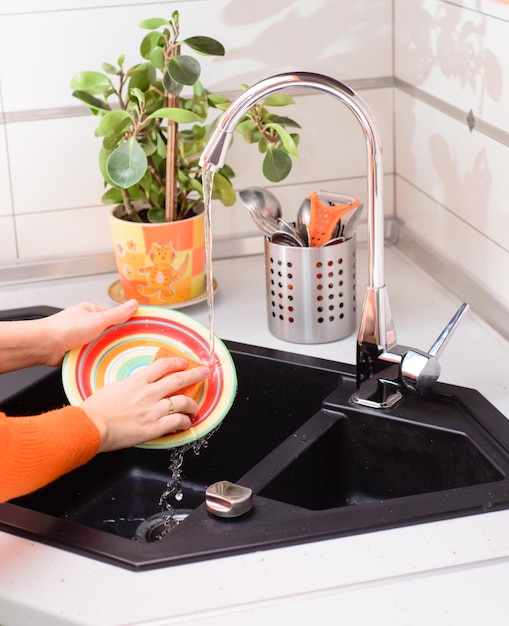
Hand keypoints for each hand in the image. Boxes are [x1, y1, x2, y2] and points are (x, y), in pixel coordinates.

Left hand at [0, 299, 138, 373]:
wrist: (44, 346)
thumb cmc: (65, 328)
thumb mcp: (97, 319)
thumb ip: (117, 314)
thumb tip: (134, 304)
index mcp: (91, 311)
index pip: (115, 316)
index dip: (127, 323)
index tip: (139, 329)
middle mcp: (86, 324)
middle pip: (109, 332)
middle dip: (115, 340)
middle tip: (127, 346)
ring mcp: (82, 338)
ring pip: (102, 345)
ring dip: (106, 350)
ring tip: (114, 355)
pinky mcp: (78, 352)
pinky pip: (93, 355)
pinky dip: (97, 358)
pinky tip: (102, 361)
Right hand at [81, 356, 209, 451]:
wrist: (90, 426)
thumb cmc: (96, 409)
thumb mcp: (115, 387)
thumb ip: (131, 385)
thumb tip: (140, 386)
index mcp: (138, 381)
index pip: (163, 366)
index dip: (177, 363)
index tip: (185, 363)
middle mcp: (149, 393)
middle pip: (179, 379)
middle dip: (196, 375)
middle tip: (205, 373)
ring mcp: (153, 410)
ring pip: (183, 401)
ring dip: (193, 403)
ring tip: (195, 407)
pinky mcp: (154, 427)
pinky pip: (177, 421)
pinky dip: (185, 421)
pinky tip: (186, 422)